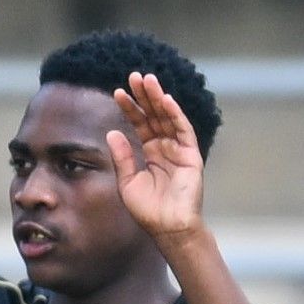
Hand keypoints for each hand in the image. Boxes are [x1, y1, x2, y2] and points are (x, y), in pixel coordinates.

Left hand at [107, 72, 206, 240]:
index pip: (139, 124)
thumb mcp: (127, 181)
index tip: (117, 92)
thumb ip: (122, 157)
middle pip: (154, 116)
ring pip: (168, 118)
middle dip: (144, 96)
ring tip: (147, 80)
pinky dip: (175, 114)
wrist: (168, 227)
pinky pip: (183, 130)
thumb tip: (112, 132)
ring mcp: (179, 149)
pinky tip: (165, 100)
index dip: (129, 108)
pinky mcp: (191, 155)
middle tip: (133, 76)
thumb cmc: (148, 210)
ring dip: (158, 98)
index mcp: (149, 152)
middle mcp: (164, 147)